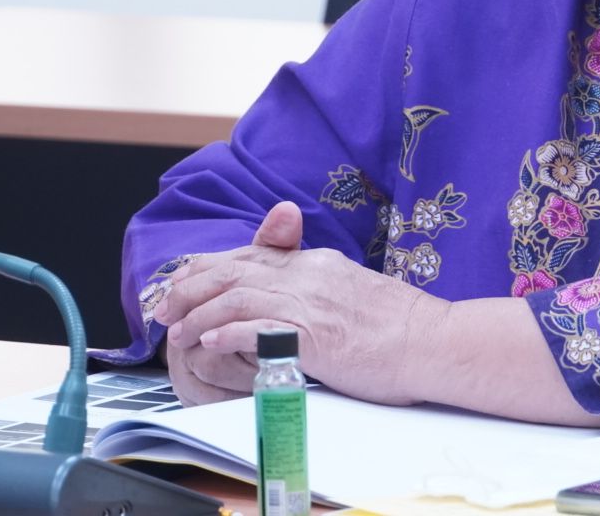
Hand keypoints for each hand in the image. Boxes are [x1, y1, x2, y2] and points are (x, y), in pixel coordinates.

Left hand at [155, 201, 450, 407]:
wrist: (435, 341)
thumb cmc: (403, 328)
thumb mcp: (356, 293)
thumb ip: (321, 290)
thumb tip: (296, 301)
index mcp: (318, 264)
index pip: (251, 255)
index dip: (209, 268)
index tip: (184, 284)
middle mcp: (310, 275)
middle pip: (235, 270)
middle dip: (192, 288)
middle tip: (164, 309)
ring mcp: (311, 302)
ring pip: (237, 296)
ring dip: (199, 314)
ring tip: (177, 333)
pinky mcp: (314, 334)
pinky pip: (257, 328)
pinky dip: (226, 334)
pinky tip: (207, 344)